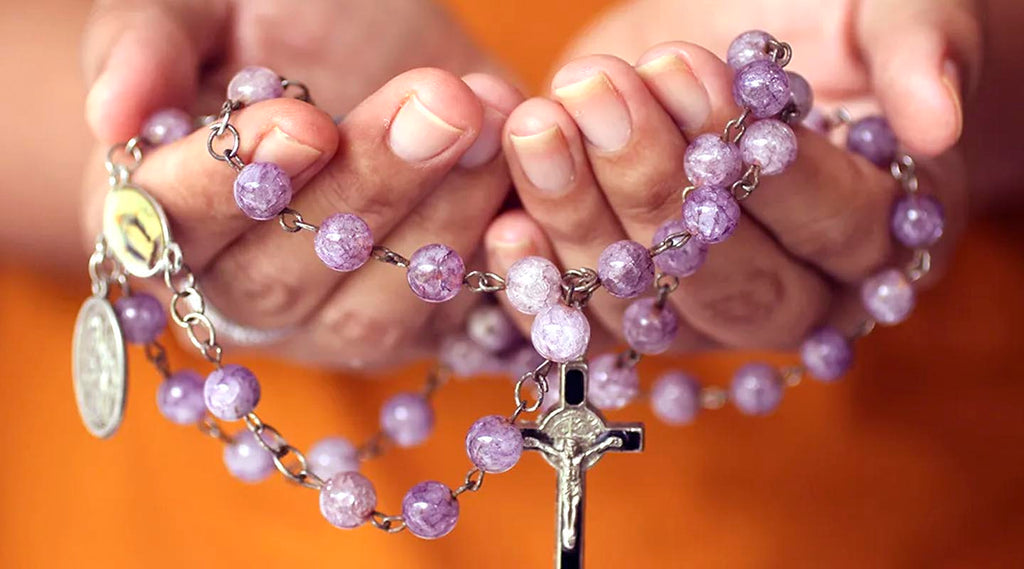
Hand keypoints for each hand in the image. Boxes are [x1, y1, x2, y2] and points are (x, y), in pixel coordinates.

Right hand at [82, 0, 522, 367]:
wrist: (367, 56)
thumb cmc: (265, 25)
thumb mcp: (200, 7)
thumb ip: (146, 44)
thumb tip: (113, 113)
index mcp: (163, 221)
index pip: (174, 230)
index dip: (233, 187)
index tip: (301, 122)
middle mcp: (246, 295)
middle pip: (288, 280)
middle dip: (369, 190)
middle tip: (438, 104)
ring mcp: (339, 324)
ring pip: (382, 311)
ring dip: (445, 218)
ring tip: (490, 120)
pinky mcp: (427, 330)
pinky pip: (465, 325)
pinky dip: (502, 270)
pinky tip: (527, 198)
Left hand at [482, 0, 976, 351]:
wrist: (732, 32)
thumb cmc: (827, 18)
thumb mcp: (889, 10)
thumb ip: (921, 53)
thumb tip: (937, 121)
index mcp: (874, 235)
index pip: (833, 224)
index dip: (771, 168)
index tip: (704, 84)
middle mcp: (791, 292)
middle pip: (729, 283)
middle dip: (656, 188)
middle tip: (600, 98)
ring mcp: (697, 309)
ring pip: (643, 306)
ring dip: (580, 218)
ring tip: (539, 127)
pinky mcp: (625, 301)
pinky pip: (580, 321)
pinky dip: (538, 280)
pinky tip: (504, 224)